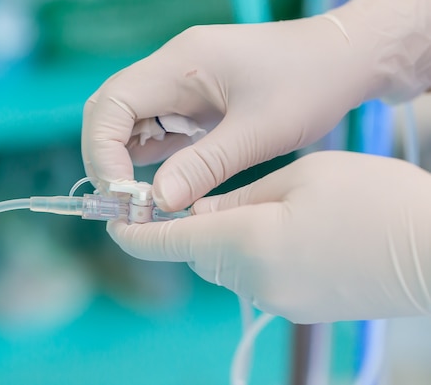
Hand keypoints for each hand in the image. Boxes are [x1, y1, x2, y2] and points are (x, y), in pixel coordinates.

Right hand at [82, 0, 430, 210]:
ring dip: (125, 161)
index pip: (111, 104)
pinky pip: (156, 129)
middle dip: (107, 159)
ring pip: (128, 122)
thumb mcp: (258, 131)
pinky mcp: (191, 101)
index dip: (102, 151)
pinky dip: (150, 158)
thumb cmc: (309, 83)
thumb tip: (158, 202)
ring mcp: (178, 84)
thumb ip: (204, 166)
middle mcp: (170, 69)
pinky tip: (162, 184)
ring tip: (141, 203)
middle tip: (124, 204)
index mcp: (179, 64)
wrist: (343, 58)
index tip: (122, 195)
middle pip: (110, 112)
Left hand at [107, 151, 430, 323]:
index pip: (169, 241)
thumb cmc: (373, 198)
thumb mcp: (300, 176)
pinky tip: (277, 231)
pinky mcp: (299, 308)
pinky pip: (254, 278)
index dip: (134, 232)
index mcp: (247, 241)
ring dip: (219, 239)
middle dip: (185, 228)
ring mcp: (278, 300)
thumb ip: (238, 196)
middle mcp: (255, 281)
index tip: (112, 222)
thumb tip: (198, 209)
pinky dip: (248, 255)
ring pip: (224, 266)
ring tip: (246, 206)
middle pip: (196, 254)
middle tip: (191, 195)